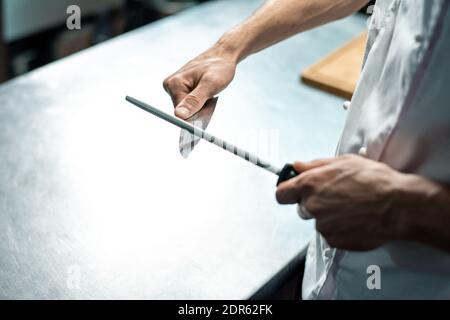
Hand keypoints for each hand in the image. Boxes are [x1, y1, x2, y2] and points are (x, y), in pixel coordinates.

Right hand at [163, 45, 236, 118]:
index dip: (195, 115)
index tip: (208, 108)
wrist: (222, 57)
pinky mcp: (181, 88)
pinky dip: (201, 103)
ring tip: (209, 94)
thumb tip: (179, 115)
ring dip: (201, 107)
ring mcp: (175, 87)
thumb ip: (194, 101)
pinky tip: (207, 94)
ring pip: (188, 109)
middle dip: (200, 109)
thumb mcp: (209, 85)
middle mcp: (171, 85)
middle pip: (184, 111)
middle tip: (211, 97)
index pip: (180, 112)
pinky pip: (190, 104)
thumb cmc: (219, 67)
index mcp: (174, 84)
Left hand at [276, 155, 408, 250]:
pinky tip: (355, 220)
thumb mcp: (344, 162)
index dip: (288, 192)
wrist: (398, 206)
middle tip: (335, 198)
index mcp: (311, 184)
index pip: (281, 194)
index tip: (293, 192)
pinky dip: (340, 229)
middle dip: (313, 203)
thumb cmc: (374, 180)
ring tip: (351, 208)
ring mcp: (322, 225)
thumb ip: (315, 165)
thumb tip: (297, 166)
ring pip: (318, 221)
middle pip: (301, 208)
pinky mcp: (334, 240)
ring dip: (329, 217)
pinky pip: (331, 234)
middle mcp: (312, 206)